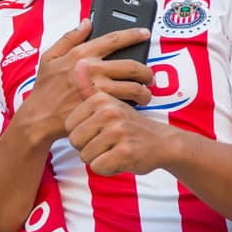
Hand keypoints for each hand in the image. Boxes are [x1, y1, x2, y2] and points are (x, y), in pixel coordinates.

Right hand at [19, 19, 152, 143]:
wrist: (40, 117)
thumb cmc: (45, 89)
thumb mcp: (49, 57)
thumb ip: (69, 38)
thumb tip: (87, 22)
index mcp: (81, 53)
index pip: (114, 39)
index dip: (133, 35)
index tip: (145, 33)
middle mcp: (92, 69)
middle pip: (131, 66)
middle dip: (146, 71)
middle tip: (149, 76)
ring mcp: (98, 88)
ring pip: (133, 87)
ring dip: (144, 91)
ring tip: (146, 93)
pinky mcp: (101, 106)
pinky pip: (124, 103)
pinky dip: (133, 104)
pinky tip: (133, 105)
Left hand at [64, 58, 170, 175]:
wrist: (162, 142)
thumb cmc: (129, 124)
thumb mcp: (109, 103)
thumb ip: (89, 87)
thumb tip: (79, 63)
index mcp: (100, 100)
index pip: (69, 126)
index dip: (81, 134)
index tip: (98, 131)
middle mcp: (109, 112)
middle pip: (75, 141)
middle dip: (87, 148)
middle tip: (106, 144)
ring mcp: (118, 132)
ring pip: (85, 156)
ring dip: (98, 159)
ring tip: (113, 150)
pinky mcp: (125, 151)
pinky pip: (98, 167)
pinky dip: (107, 168)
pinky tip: (119, 159)